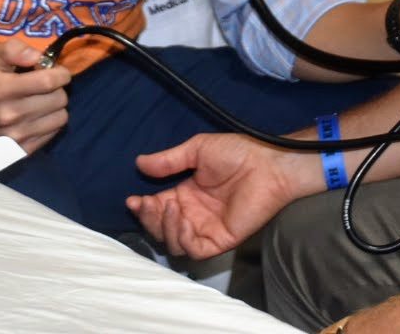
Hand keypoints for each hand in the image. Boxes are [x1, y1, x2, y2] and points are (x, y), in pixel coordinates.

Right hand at [0, 39, 70, 153]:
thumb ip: (15, 50)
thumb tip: (38, 57)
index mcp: (2, 90)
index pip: (48, 81)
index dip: (61, 74)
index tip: (58, 71)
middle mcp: (9, 116)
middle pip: (58, 99)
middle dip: (58, 88)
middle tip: (47, 85)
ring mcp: (15, 136)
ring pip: (60, 118)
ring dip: (56, 106)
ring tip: (43, 100)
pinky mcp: (19, 150)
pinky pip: (53, 134)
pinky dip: (50, 122)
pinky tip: (38, 115)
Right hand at [128, 133, 301, 257]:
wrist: (268, 163)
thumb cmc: (238, 152)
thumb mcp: (198, 150)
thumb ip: (169, 160)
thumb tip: (139, 163)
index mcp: (187, 194)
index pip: (157, 208)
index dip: (143, 208)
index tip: (132, 200)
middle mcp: (194, 214)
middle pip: (161, 228)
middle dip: (148, 219)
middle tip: (144, 203)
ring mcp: (207, 228)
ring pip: (174, 243)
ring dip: (165, 228)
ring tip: (169, 206)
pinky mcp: (220, 240)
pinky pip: (194, 250)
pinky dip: (183, 239)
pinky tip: (184, 221)